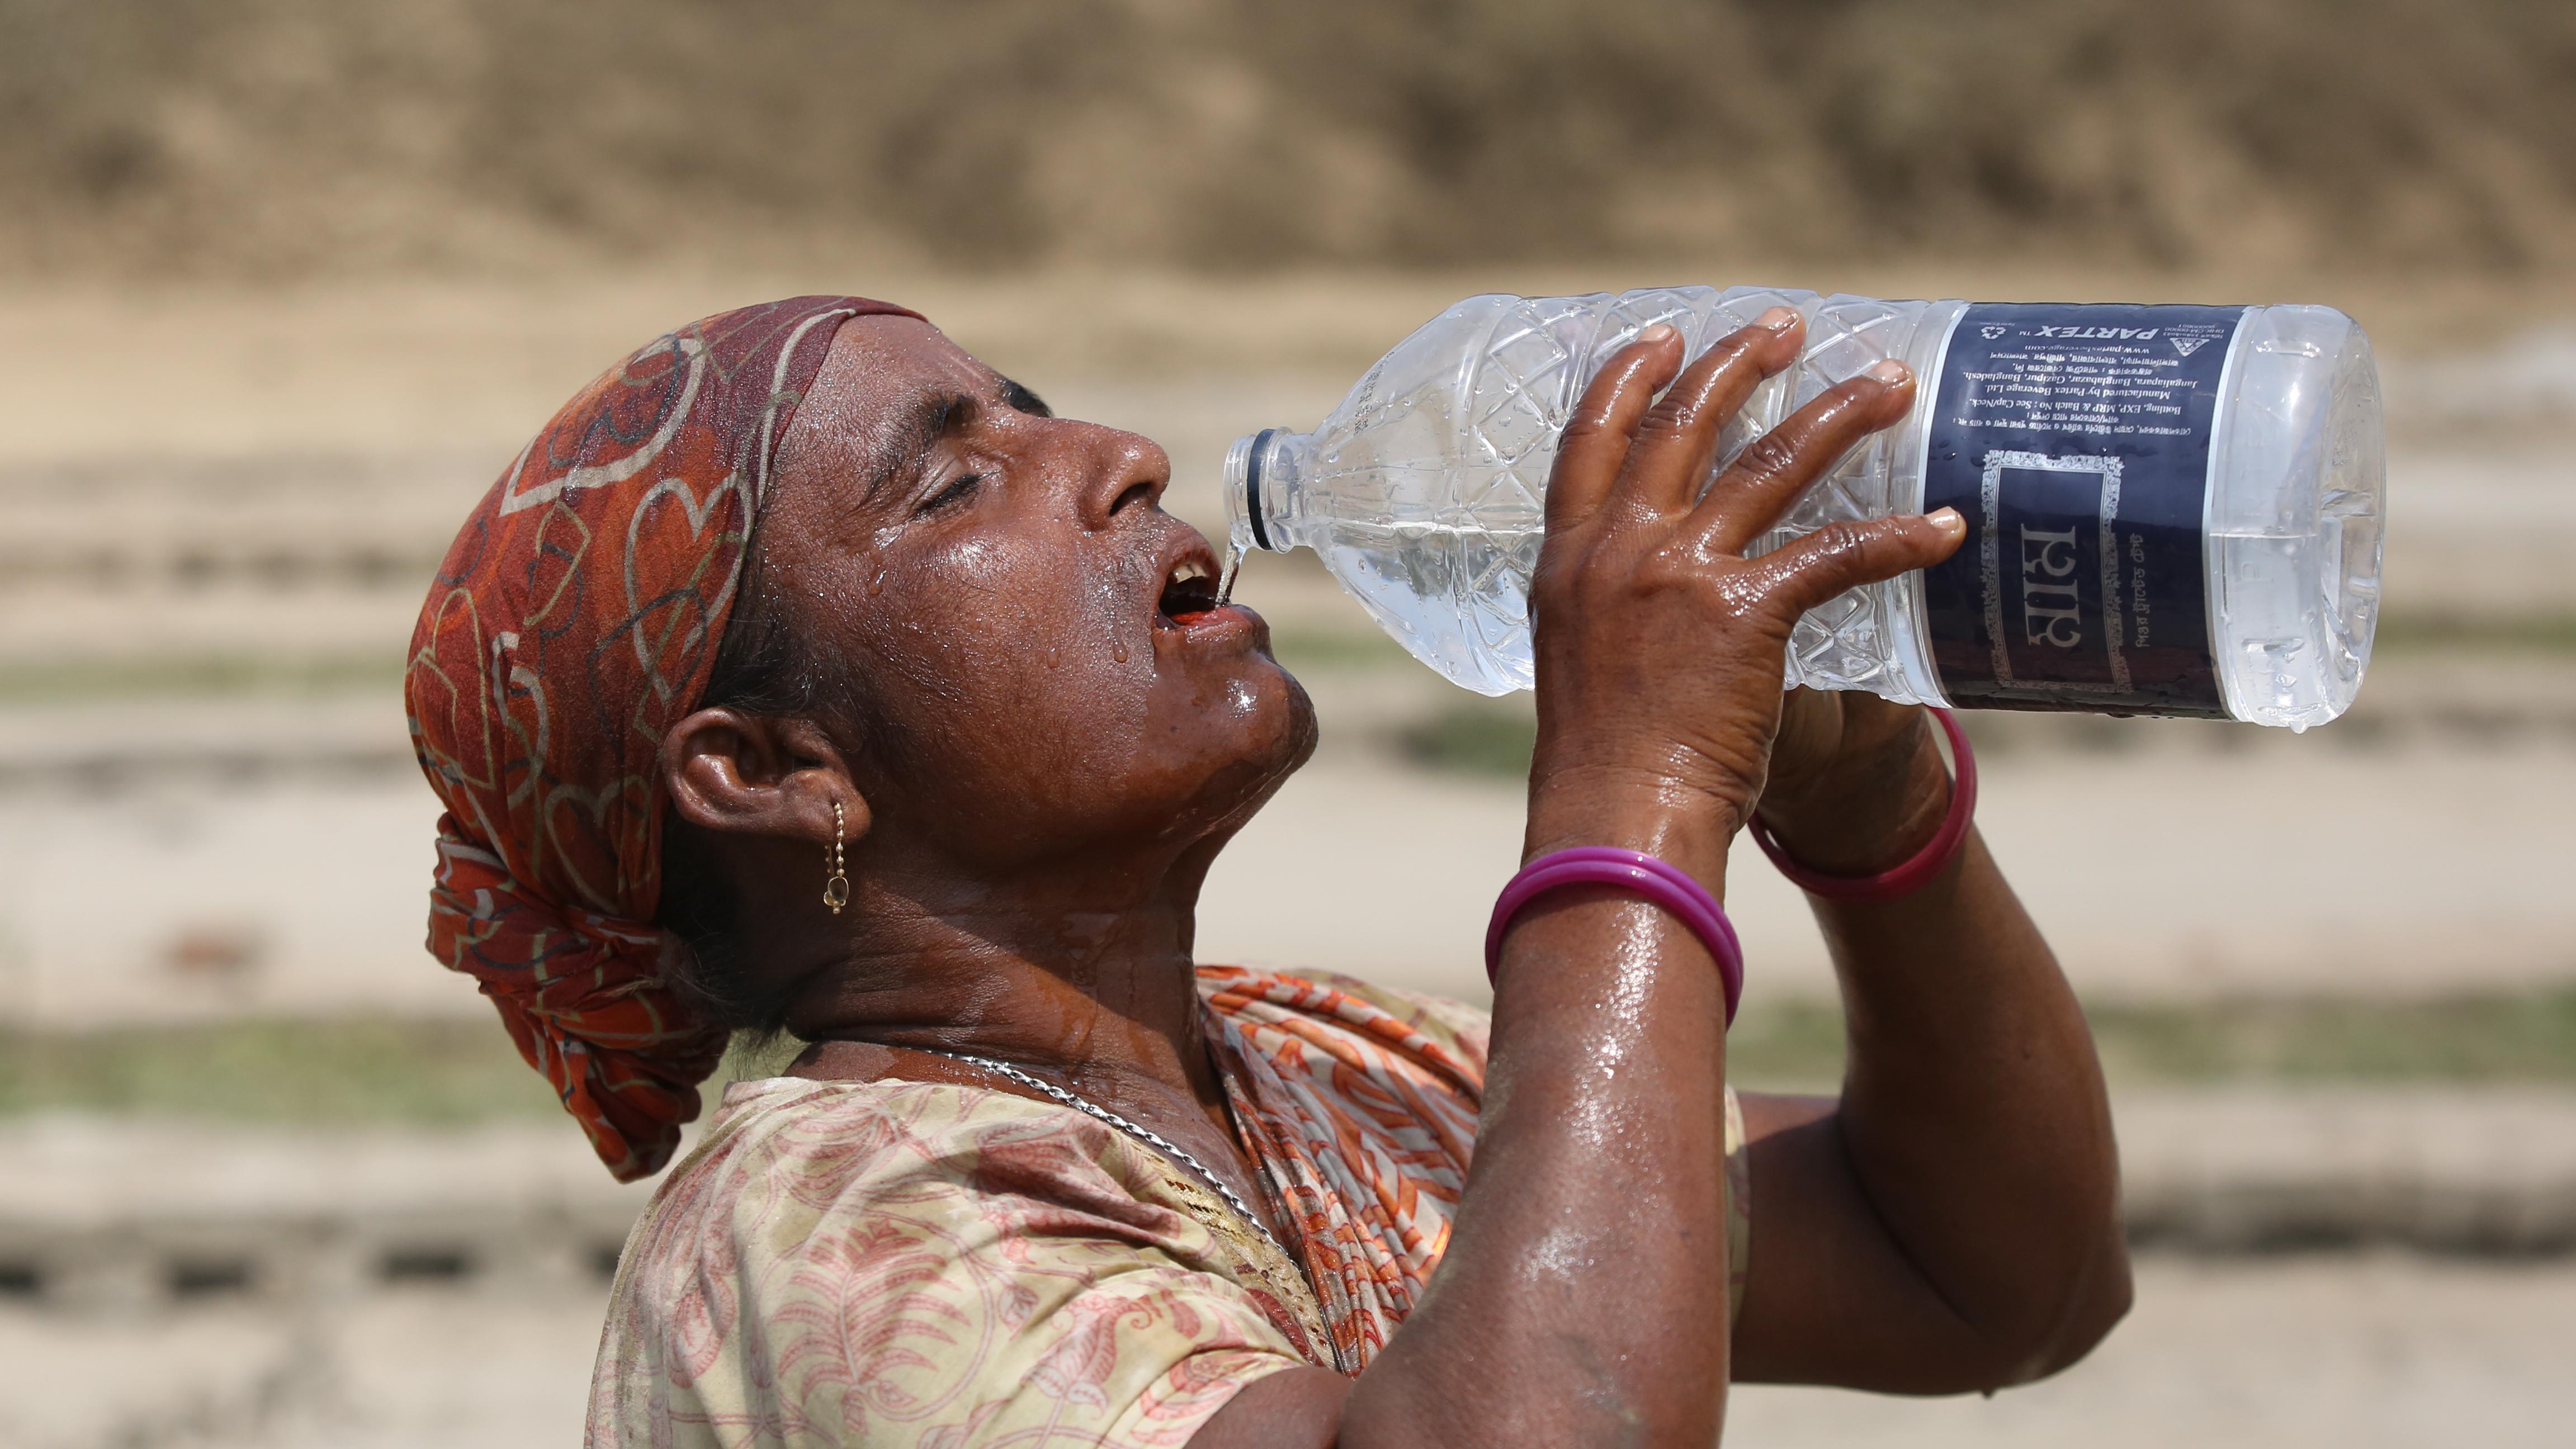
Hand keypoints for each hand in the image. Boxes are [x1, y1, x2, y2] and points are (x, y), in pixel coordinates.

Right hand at [1523, 312, 1965, 881]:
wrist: (1615, 820)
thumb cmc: (1603, 761)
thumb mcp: (1578, 660)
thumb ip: (1607, 608)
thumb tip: (1641, 597)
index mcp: (1567, 558)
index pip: (1589, 439)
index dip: (1628, 378)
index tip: (1662, 334)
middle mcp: (1617, 549)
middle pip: (1684, 425)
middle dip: (1740, 361)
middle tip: (1789, 324)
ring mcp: (1677, 574)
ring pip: (1769, 464)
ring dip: (1837, 414)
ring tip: (1887, 384)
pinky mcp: (1742, 612)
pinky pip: (1834, 554)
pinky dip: (1895, 538)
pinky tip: (1942, 527)